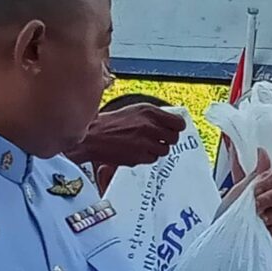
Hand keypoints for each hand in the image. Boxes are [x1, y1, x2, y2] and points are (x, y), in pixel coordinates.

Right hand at [69, 105, 184, 166]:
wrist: (92, 136)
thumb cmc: (112, 123)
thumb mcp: (135, 111)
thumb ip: (155, 116)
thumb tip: (173, 123)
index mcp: (149, 111)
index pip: (179, 122)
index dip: (176, 128)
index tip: (172, 130)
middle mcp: (149, 125)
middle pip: (174, 138)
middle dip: (166, 140)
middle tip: (156, 139)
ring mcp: (145, 141)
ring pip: (164, 150)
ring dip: (156, 149)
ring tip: (142, 145)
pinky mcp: (139, 156)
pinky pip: (152, 159)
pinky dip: (146, 157)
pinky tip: (135, 151)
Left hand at [220, 149, 271, 250]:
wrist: (222, 243)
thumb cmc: (226, 219)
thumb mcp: (238, 192)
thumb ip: (255, 174)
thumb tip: (262, 152)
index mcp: (266, 189)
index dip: (270, 181)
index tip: (256, 190)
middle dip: (271, 197)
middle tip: (256, 206)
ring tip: (258, 221)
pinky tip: (264, 233)